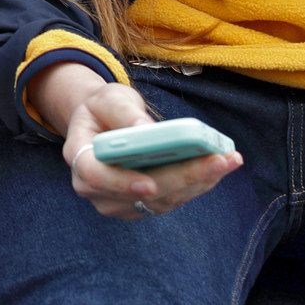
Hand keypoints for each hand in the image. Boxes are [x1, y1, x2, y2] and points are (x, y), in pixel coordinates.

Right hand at [32, 63, 241, 221]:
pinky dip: (196, 185)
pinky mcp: (139, 205)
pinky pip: (170, 201)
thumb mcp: (108, 98)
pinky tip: (218, 168)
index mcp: (79, 156)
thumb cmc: (103, 108)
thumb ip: (124, 112)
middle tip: (216, 161)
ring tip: (226, 161)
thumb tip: (145, 129)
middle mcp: (93, 187)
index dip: (122, 182)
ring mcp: (116, 201)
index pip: (95, 175)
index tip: (149, 182)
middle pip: (139, 193)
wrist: (103, 124)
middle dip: (182, 178)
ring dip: (196, 183)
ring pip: (160, 201)